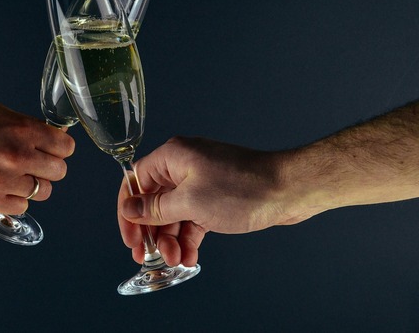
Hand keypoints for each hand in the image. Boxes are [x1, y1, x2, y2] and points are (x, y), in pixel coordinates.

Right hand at [0, 101, 74, 213]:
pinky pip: (23, 206)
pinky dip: (17, 199)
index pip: (65, 147)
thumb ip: (27, 124)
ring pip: (44, 191)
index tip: (53, 150)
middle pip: (59, 171)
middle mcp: (16, 155)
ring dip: (34, 184)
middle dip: (50, 166)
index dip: (60, 148)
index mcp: (21, 129)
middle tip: (35, 164)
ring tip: (17, 177)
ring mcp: (4, 180)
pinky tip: (5, 188)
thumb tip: (54, 136)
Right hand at [117, 136, 302, 265]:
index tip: (130, 238)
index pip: (136, 182)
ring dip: (171, 240)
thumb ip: (156, 208)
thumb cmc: (243, 188)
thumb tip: (130, 209)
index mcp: (172, 157)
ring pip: (173, 214)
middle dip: (151, 232)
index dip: (129, 211)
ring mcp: (200, 183)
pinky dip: (189, 238)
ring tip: (174, 261)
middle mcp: (182, 167)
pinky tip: (189, 258)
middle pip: (153, 202)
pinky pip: (192, 219)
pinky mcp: (214, 197)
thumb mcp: (191, 202)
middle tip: (148, 257)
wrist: (289, 190)